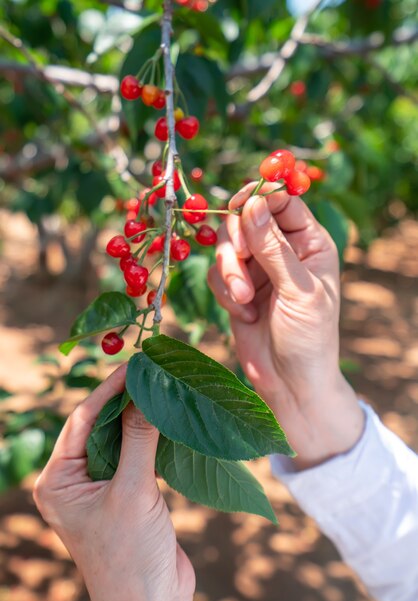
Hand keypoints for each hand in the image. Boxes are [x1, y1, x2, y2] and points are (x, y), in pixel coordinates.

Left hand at [33, 365, 196, 600]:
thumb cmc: (130, 557)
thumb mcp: (133, 493)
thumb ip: (138, 440)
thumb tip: (144, 392)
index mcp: (58, 480)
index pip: (81, 420)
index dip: (107, 390)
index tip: (134, 364)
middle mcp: (74, 480)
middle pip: (98, 425)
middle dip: (122, 399)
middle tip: (150, 370)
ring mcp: (100, 486)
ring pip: (118, 438)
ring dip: (138, 416)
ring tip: (160, 386)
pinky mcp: (125, 493)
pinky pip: (135, 454)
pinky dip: (150, 436)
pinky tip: (167, 418)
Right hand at [209, 183, 364, 468]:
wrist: (289, 383)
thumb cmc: (308, 338)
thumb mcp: (298, 290)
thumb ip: (273, 247)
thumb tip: (251, 204)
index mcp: (310, 243)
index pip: (282, 202)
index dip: (259, 199)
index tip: (241, 207)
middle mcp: (282, 250)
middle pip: (246, 219)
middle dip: (238, 242)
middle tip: (240, 259)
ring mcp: (258, 269)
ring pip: (226, 246)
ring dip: (230, 272)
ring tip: (244, 301)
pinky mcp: (236, 289)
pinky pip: (216, 273)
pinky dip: (224, 292)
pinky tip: (244, 314)